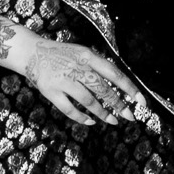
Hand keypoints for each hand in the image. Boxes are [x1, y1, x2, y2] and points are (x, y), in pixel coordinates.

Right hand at [20, 35, 137, 125]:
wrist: (31, 52)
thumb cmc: (62, 54)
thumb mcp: (82, 52)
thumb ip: (98, 66)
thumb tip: (121, 84)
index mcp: (88, 56)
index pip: (114, 73)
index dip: (129, 88)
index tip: (142, 102)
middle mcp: (77, 67)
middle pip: (103, 89)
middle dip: (119, 105)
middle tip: (130, 116)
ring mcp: (63, 80)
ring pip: (88, 101)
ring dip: (103, 113)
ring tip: (113, 121)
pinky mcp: (51, 91)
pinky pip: (69, 109)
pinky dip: (82, 118)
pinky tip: (91, 121)